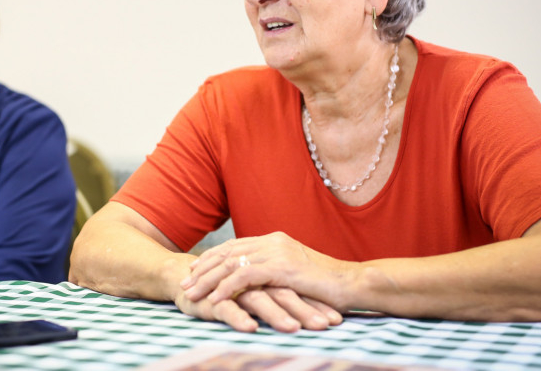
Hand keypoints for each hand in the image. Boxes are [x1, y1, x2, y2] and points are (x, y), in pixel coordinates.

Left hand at [181, 232, 349, 326]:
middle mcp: (273, 241)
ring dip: (207, 280)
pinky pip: (244, 278)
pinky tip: (213, 301)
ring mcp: (277, 252)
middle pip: (227, 252)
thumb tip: (259, 281)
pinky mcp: (282, 268)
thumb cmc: (330, 286)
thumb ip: (277, 273)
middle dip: (203, 268)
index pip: (234, 246)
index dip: (213, 258)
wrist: (356, 284)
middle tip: (184, 283)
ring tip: (191, 293)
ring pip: (230, 264)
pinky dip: (225, 289)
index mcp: (275, 240)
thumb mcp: (297, 275)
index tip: (195, 271)